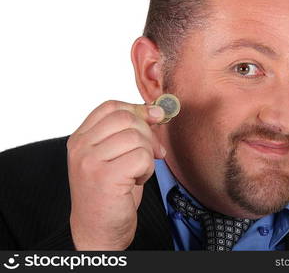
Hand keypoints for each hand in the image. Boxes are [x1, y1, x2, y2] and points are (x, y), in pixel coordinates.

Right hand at [67, 100, 165, 249]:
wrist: (97, 230)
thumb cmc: (109, 193)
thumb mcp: (115, 156)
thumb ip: (129, 133)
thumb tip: (157, 112)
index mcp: (80, 139)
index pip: (110, 107)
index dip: (137, 108)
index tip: (155, 117)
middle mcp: (81, 147)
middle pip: (126, 118)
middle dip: (148, 134)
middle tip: (153, 153)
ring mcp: (90, 161)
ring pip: (136, 137)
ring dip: (147, 155)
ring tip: (138, 172)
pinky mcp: (104, 177)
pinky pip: (142, 157)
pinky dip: (148, 168)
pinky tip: (137, 181)